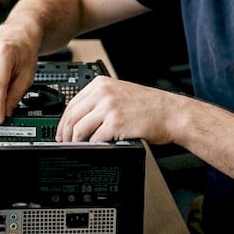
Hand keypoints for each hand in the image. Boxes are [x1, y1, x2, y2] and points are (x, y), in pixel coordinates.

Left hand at [55, 76, 179, 143]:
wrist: (171, 113)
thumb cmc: (151, 105)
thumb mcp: (120, 93)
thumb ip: (99, 100)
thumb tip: (80, 118)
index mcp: (101, 83)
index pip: (71, 103)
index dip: (63, 121)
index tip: (61, 131)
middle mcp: (103, 93)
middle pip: (72, 116)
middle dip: (65, 134)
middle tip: (65, 143)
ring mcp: (109, 108)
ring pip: (79, 129)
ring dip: (76, 142)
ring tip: (78, 148)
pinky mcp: (116, 123)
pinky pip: (95, 139)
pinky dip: (92, 146)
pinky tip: (94, 149)